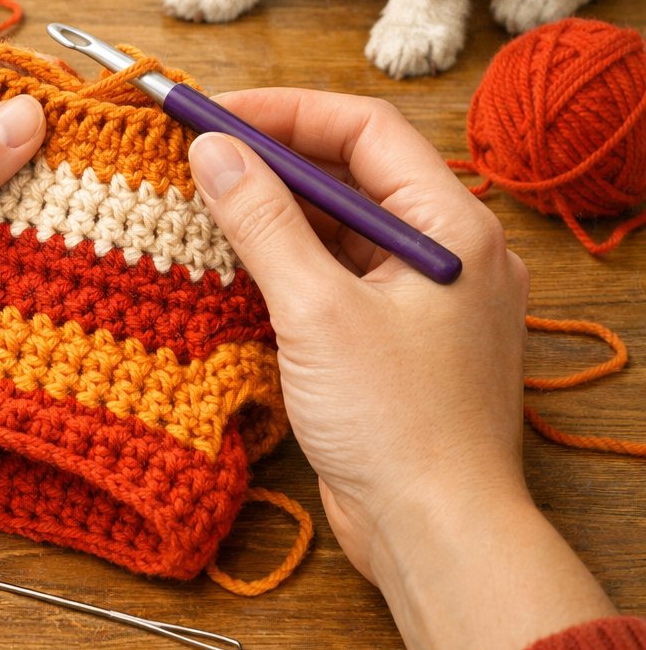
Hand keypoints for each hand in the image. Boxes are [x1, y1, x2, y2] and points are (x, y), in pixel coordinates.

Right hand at [188, 88, 614, 649]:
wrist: (438, 538)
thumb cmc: (400, 426)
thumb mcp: (317, 310)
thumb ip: (262, 222)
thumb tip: (213, 150)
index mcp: (452, 225)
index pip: (366, 129)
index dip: (287, 112)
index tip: (216, 114)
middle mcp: (447, 250)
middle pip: (352, 174)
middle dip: (274, 159)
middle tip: (198, 150)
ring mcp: (423, 297)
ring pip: (341, 227)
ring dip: (275, 213)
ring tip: (201, 200)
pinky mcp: (396, 340)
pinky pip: (339, 275)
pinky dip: (288, 263)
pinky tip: (232, 262)